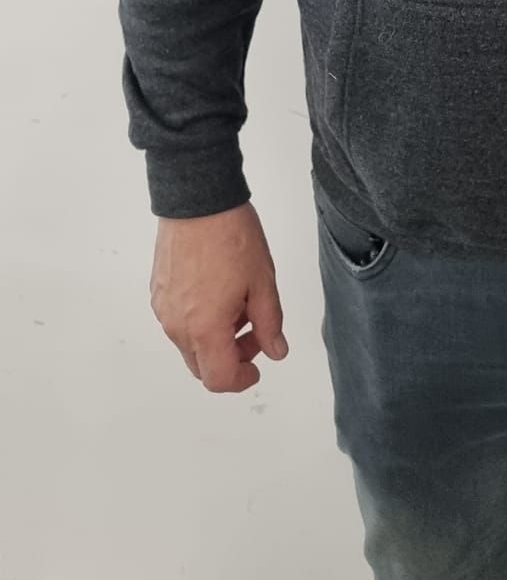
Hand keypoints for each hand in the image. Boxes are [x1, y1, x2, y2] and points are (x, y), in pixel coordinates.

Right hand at [150, 201, 288, 392]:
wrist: (198, 199)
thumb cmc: (231, 236)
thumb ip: (269, 323)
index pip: (219, 378)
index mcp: (204, 328)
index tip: (256, 368)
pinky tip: (218, 292)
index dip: (242, 380)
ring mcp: (163, 308)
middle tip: (254, 333)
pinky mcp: (158, 291)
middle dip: (230, 359)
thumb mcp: (263, 282)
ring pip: (189, 344)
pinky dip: (198, 320)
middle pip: (201, 366)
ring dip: (214, 338)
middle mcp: (177, 325)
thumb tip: (275, 350)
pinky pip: (178, 321)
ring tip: (239, 303)